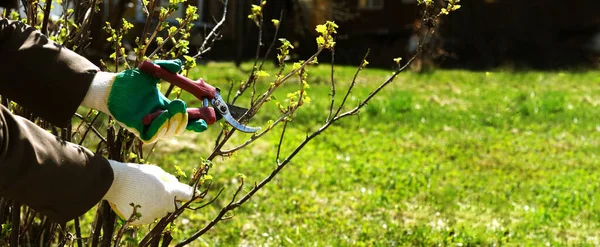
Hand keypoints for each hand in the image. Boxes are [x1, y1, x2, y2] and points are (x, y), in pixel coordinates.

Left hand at [82, 59, 206, 142]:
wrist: (111, 87)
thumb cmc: (130, 81)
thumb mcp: (152, 72)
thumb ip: (166, 67)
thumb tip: (179, 64)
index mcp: (166, 108)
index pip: (186, 119)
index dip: (197, 120)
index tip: (207, 118)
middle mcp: (160, 119)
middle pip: (180, 128)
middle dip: (187, 121)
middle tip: (186, 109)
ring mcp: (150, 125)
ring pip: (168, 133)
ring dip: (174, 123)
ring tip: (173, 109)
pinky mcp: (138, 129)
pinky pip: (152, 135)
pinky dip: (160, 128)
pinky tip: (162, 117)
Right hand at [102, 160, 193, 224]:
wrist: (113, 182)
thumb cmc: (136, 174)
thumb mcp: (156, 172)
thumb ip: (168, 179)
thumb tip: (175, 185)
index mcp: (168, 193)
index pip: (185, 195)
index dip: (190, 194)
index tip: (195, 194)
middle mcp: (162, 206)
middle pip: (173, 206)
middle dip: (171, 200)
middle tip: (162, 192)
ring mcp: (151, 215)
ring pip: (160, 212)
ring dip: (157, 205)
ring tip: (145, 194)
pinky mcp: (140, 220)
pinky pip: (147, 216)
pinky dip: (146, 210)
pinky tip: (137, 200)